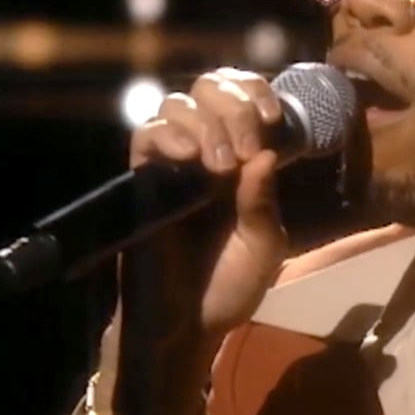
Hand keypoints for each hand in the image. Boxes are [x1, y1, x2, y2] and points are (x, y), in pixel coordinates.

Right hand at [121, 67, 293, 347]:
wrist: (188, 324)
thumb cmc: (230, 285)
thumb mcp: (263, 246)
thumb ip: (263, 202)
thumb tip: (267, 154)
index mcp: (245, 162)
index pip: (246, 101)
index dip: (257, 93)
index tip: (273, 117)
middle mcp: (208, 153)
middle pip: (210, 89)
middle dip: (234, 104)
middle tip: (246, 146)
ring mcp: (173, 165)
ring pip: (177, 105)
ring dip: (205, 122)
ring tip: (220, 164)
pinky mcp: (142, 180)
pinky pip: (144, 136)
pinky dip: (166, 134)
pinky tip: (187, 155)